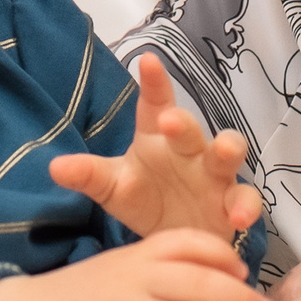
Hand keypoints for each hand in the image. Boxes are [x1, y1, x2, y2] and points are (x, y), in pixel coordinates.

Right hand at [0, 230, 274, 300]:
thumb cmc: (72, 296)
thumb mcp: (115, 268)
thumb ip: (153, 270)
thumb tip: (203, 283)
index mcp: (137, 257)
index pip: (190, 243)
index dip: (224, 254)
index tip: (242, 270)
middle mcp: (136, 281)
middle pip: (203, 283)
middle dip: (241, 299)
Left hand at [48, 56, 263, 240]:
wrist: (175, 239)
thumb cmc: (146, 200)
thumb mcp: (113, 189)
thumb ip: (89, 175)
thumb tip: (55, 167)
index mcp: (157, 140)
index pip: (155, 105)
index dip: (154, 83)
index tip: (147, 60)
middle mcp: (189, 151)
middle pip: (191, 129)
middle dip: (184, 123)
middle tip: (171, 120)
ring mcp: (214, 175)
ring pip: (228, 154)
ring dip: (229, 151)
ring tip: (225, 152)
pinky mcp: (232, 204)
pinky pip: (245, 200)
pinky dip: (245, 208)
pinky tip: (237, 219)